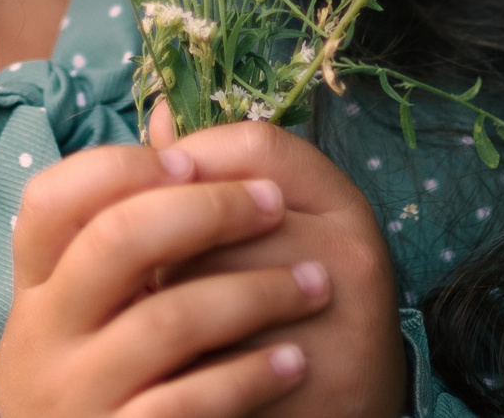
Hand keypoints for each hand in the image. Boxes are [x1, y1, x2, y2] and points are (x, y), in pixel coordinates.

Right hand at [0, 140, 331, 417]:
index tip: (191, 160)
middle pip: (116, 242)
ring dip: (255, 294)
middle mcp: (41, 337)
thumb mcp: (97, 300)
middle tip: (272, 205)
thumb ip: (128, 219)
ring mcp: (74, 395)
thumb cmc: (107, 372)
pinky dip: (249, 376)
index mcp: (35, 288)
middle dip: (208, 212)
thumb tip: (169, 113)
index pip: (51, 199)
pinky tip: (292, 362)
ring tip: (312, 287)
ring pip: (166, 320)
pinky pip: (188, 401)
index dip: (121, 168)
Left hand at [146, 105, 410, 417]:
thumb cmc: (297, 300)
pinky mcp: (315, 390)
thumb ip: (222, 172)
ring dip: (161, 301)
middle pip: (220, 219)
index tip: (159, 183)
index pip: (256, 145)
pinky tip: (178, 361)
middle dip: (166, 241)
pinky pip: (214, 363)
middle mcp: (352, 258)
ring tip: (156, 311)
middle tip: (149, 264)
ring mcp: (341, 328)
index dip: (192, 155)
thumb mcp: (281, 227)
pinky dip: (181, 363)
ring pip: (207, 290)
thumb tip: (160, 114)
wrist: (354, 404)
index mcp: (342, 204)